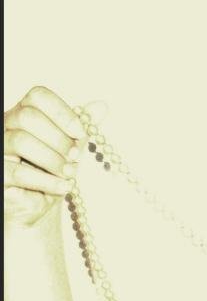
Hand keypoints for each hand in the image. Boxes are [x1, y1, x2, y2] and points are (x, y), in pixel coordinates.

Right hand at [4, 86, 86, 228]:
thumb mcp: (73, 148)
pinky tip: (64, 187)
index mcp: (25, 113)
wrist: (40, 204)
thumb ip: (83, 127)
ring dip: (53, 160)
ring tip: (70, 174)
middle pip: (28, 116)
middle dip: (59, 138)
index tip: (81, 134)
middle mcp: (6, 126)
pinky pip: (18, 172)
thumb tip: (102, 106)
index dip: (63, 113)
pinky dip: (47, 181)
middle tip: (75, 157)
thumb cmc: (55, 171)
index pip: (38, 96)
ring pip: (21, 141)